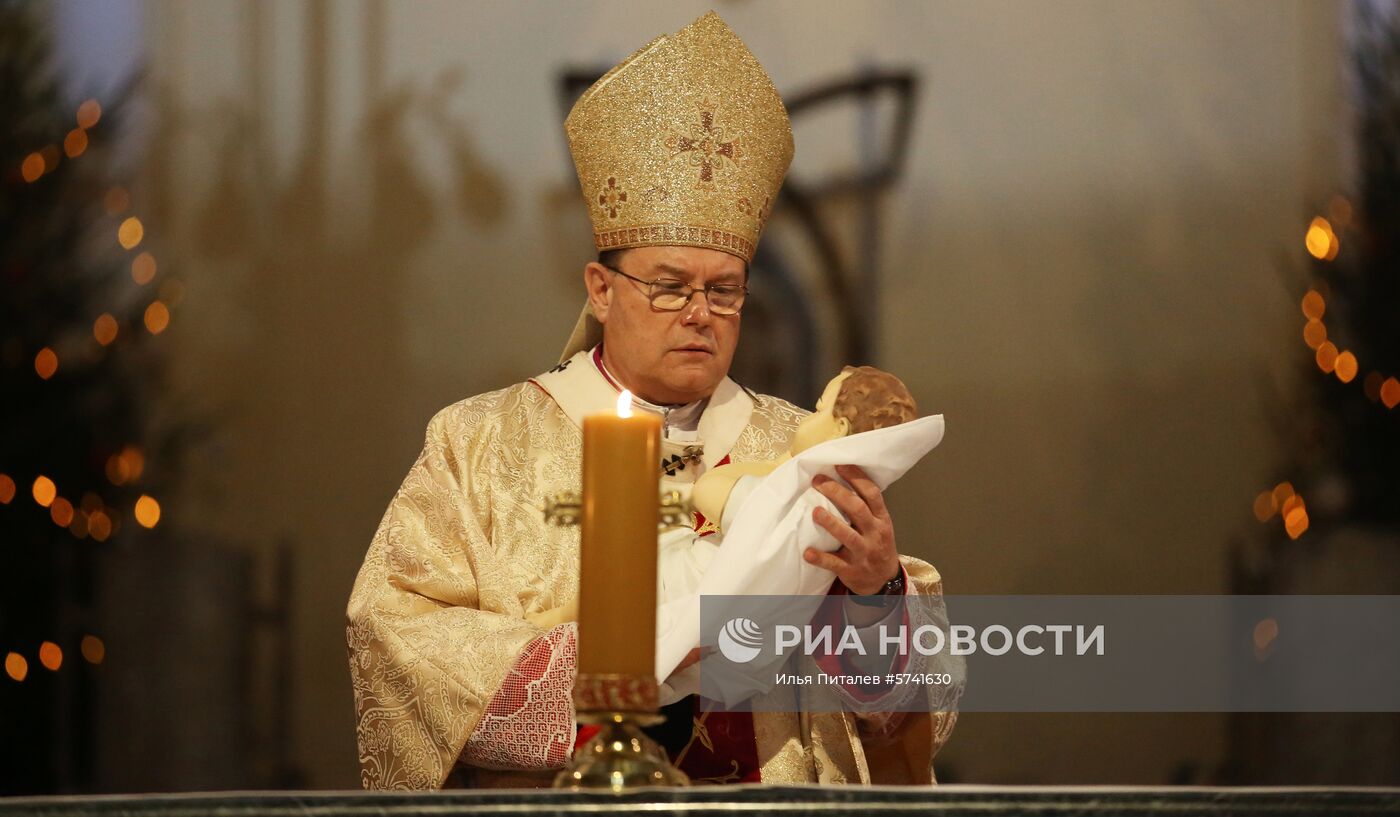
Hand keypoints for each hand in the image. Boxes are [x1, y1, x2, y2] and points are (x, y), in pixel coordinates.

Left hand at [804, 465, 900, 594]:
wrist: (884, 580)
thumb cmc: (876, 545)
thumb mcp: (879, 525)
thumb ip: (865, 507)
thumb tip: (838, 480)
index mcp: (881, 519)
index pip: (872, 494)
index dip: (856, 478)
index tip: (840, 465)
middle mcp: (874, 534)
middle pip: (857, 509)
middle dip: (837, 493)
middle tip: (818, 482)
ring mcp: (863, 553)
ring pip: (848, 536)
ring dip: (830, 523)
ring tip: (814, 512)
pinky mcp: (851, 570)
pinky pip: (835, 564)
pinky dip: (821, 558)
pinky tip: (808, 553)